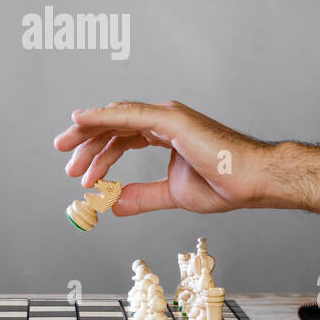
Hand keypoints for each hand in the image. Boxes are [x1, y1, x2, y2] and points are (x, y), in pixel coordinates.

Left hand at [52, 100, 269, 215]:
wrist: (252, 182)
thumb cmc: (224, 184)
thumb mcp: (171, 193)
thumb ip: (142, 196)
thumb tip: (113, 204)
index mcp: (166, 132)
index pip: (123, 136)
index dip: (100, 152)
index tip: (80, 173)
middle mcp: (164, 119)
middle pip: (114, 125)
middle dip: (87, 143)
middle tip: (67, 164)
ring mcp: (167, 116)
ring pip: (116, 119)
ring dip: (89, 136)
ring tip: (71, 160)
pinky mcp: (170, 119)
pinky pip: (127, 115)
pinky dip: (101, 116)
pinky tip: (80, 121)